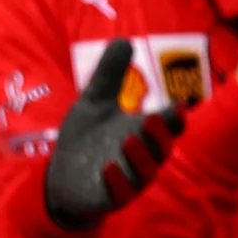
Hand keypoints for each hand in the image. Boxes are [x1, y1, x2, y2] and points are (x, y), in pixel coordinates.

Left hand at [45, 39, 185, 229]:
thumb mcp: (94, 102)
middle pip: (162, 148)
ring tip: (128, 139)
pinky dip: (118, 181)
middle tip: (149, 118)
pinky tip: (107, 167)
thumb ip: (109, 75)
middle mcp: (143, 156)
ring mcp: (130, 179)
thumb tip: (125, 40)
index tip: (175, 104)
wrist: (62, 176)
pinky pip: (121, 194)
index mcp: (145, 132)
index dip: (176, 116)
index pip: (170, 125)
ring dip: (139, 157)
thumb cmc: (87, 137)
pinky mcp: (112, 198)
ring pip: (146, 172)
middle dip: (159, 134)